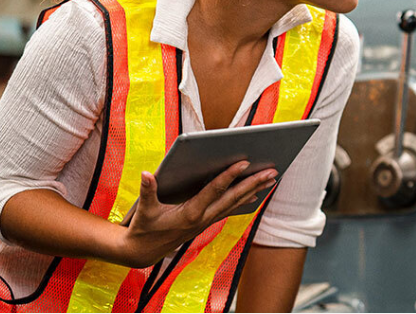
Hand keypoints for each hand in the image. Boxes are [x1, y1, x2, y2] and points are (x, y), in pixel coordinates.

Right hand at [122, 161, 276, 267]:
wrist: (143, 252)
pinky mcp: (206, 222)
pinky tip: (255, 193)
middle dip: (253, 183)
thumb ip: (147, 191)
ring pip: (235, 203)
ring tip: (271, 178)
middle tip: (272, 171)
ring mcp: (206, 221)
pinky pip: (229, 209)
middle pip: (233, 198)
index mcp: (190, 213)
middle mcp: (203, 218)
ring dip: (254, 190)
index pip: (214, 190)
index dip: (229, 176)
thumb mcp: (144, 210)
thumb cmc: (143, 228)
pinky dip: (243, 200)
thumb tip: (146, 174)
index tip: (245, 162)